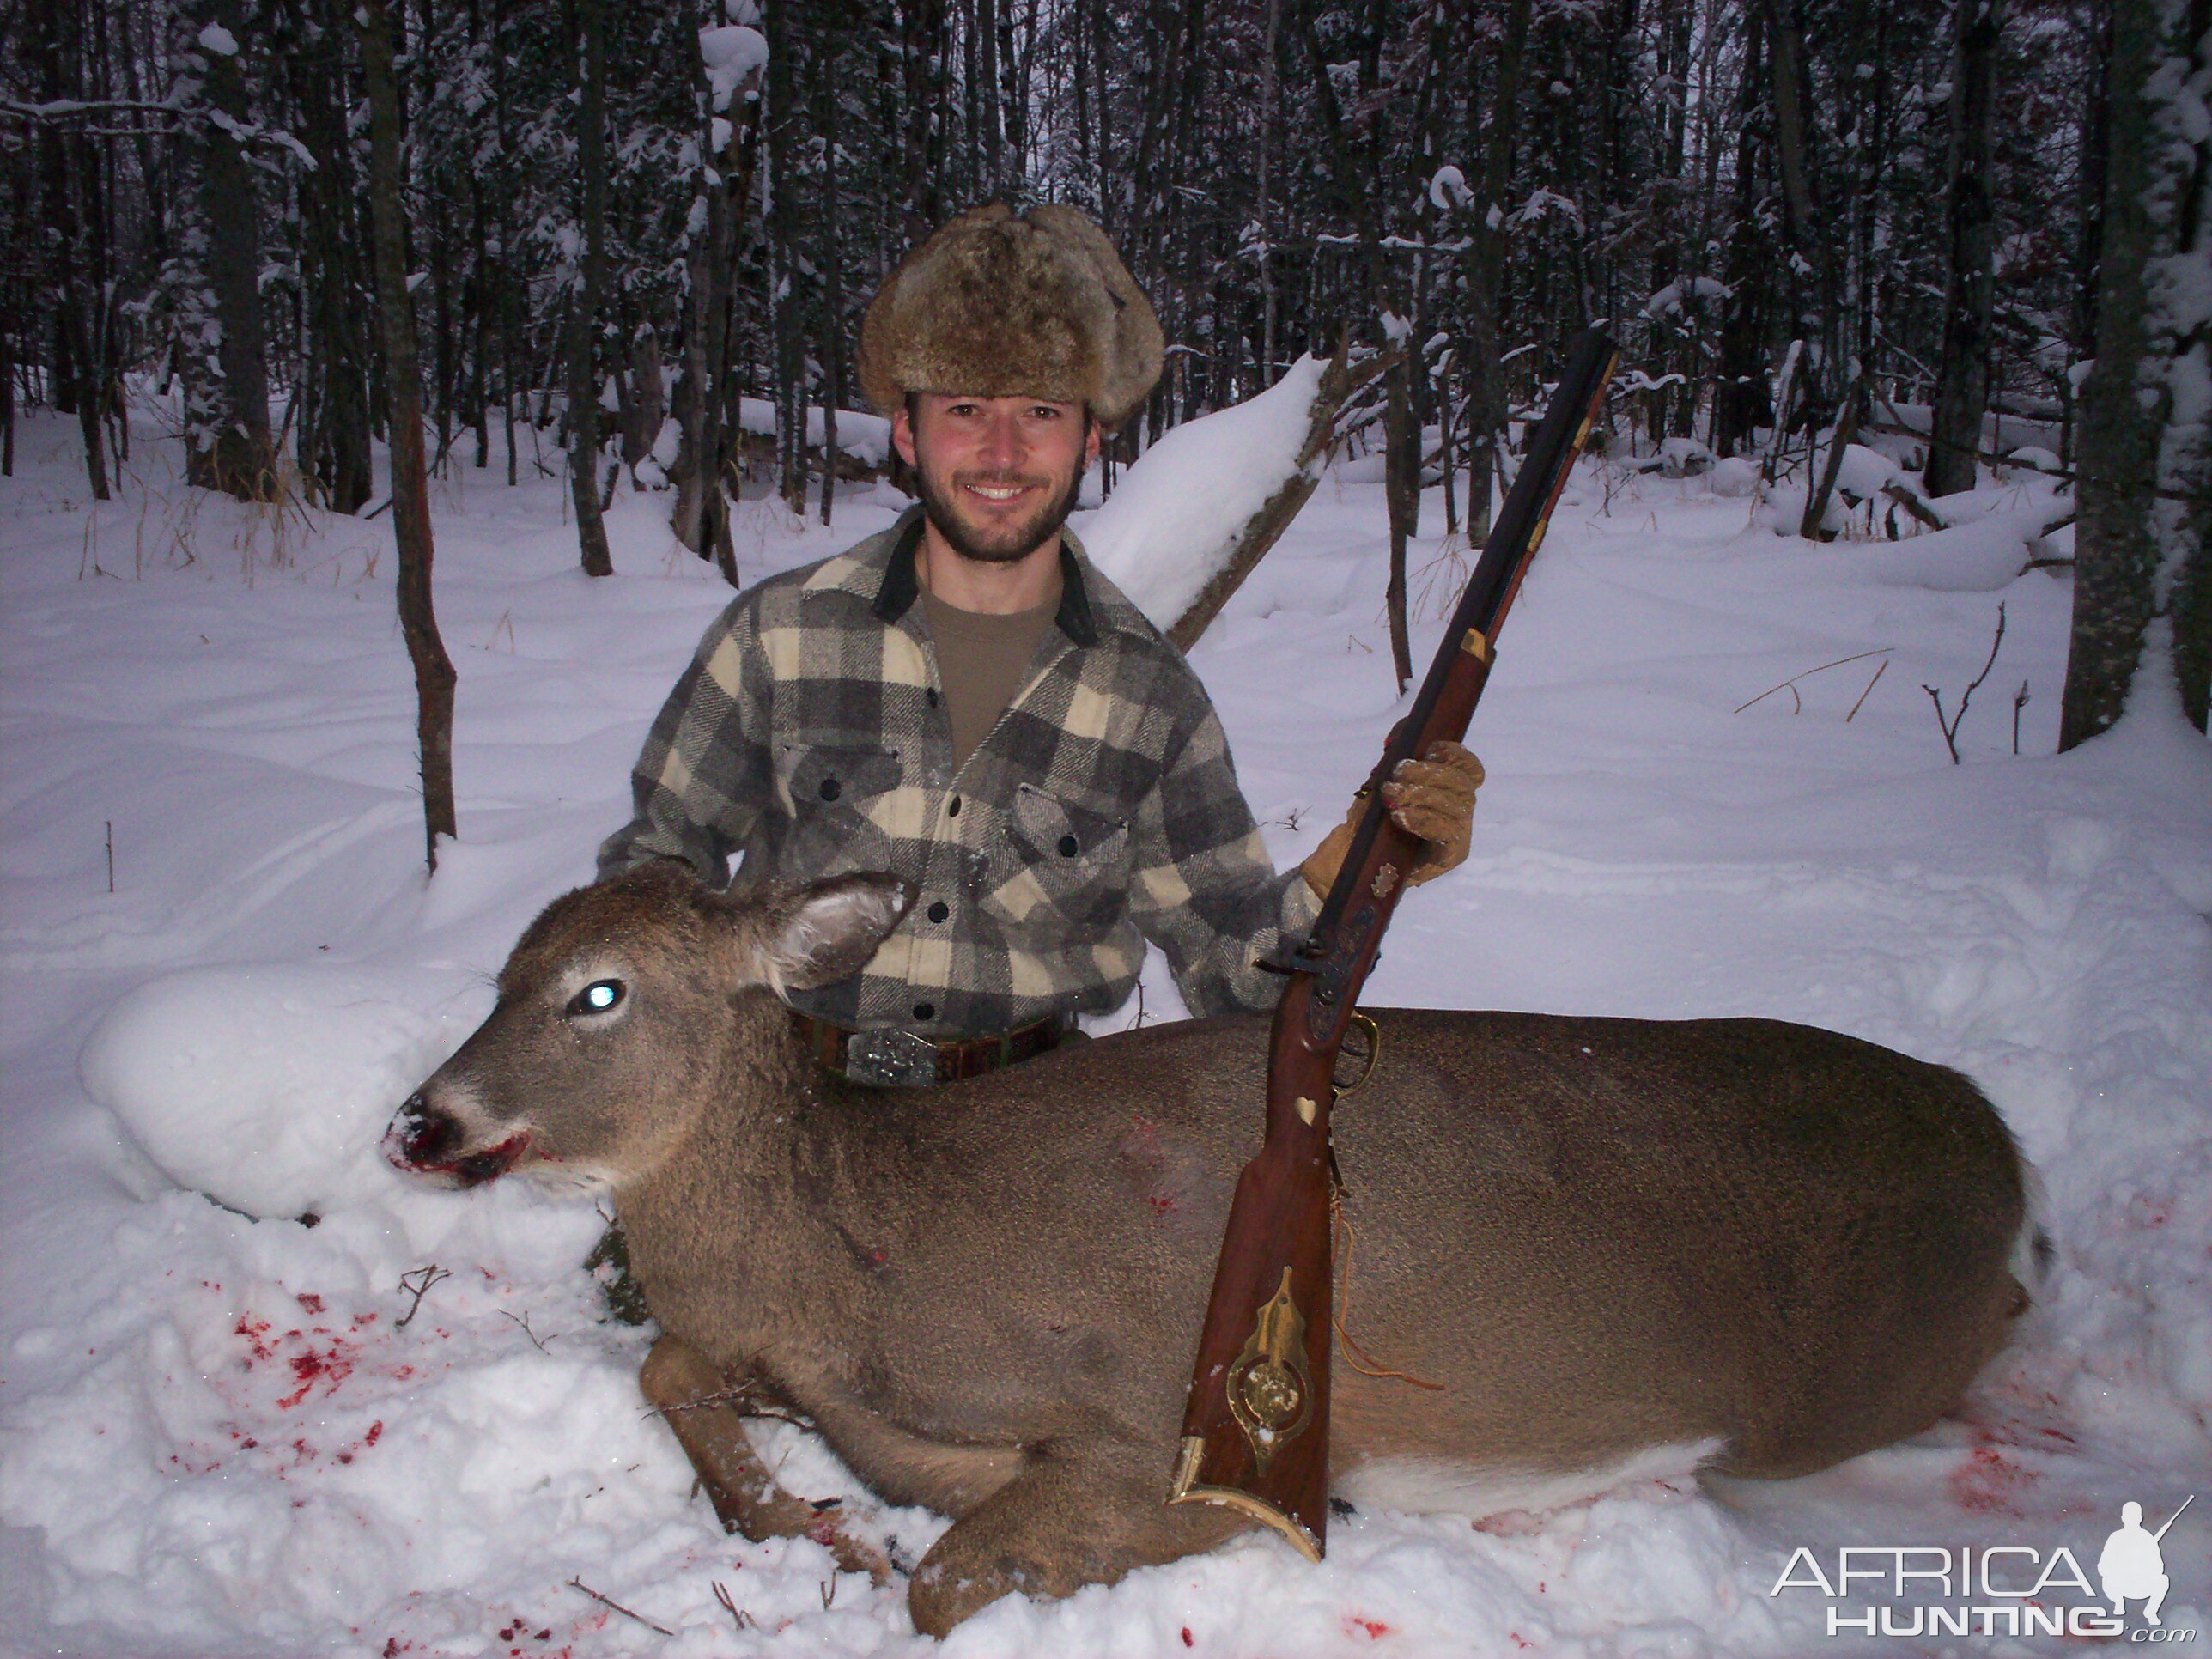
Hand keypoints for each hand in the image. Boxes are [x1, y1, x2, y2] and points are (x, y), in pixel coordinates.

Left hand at [1298, 740, 1483, 898]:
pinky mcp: (1450, 856)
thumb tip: (1403, 730)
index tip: (1431, 749)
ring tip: (1391, 794)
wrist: (1351, 856)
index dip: (1456, 755)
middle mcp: (1460, 811)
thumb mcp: (1381, 779)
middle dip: (1428, 773)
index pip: (1470, 768)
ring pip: (1456, 806)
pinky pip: (1448, 834)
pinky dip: (1424, 820)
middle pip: (1462, 784)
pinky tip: (1401, 817)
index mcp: (1449, 790)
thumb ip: (1396, 752)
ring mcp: (1459, 835)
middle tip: (1396, 772)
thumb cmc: (1370, 818)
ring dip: (1421, 795)